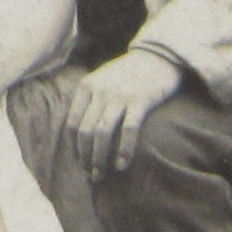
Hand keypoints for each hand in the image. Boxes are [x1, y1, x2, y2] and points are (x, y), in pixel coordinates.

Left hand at [63, 48, 186, 177]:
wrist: (158, 56)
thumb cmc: (129, 73)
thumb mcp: (102, 80)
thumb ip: (91, 101)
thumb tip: (82, 133)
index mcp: (87, 87)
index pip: (73, 123)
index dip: (75, 147)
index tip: (80, 162)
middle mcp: (100, 91)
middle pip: (85, 131)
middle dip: (85, 157)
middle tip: (91, 175)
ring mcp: (120, 96)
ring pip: (102, 133)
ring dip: (99, 157)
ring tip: (101, 174)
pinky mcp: (140, 101)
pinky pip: (128, 130)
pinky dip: (123, 150)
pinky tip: (122, 165)